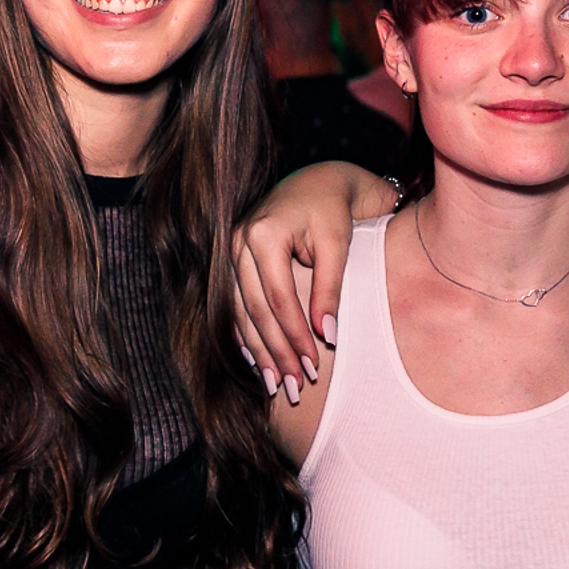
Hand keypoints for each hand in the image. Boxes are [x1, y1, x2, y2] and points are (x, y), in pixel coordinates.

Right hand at [230, 161, 395, 393]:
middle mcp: (237, 242)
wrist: (317, 182)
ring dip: (259, 351)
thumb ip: (330, 288)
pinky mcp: (232, 261)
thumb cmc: (332, 211)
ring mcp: (230, 251)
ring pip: (241, 312)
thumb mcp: (338, 245)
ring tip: (277, 384)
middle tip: (295, 386)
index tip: (312, 365)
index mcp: (262, 234)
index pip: (278, 298)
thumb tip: (327, 335)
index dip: (294, 335)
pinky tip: (257, 362)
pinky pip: (236, 305)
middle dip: (275, 351)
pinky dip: (246, 335)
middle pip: (255, 310)